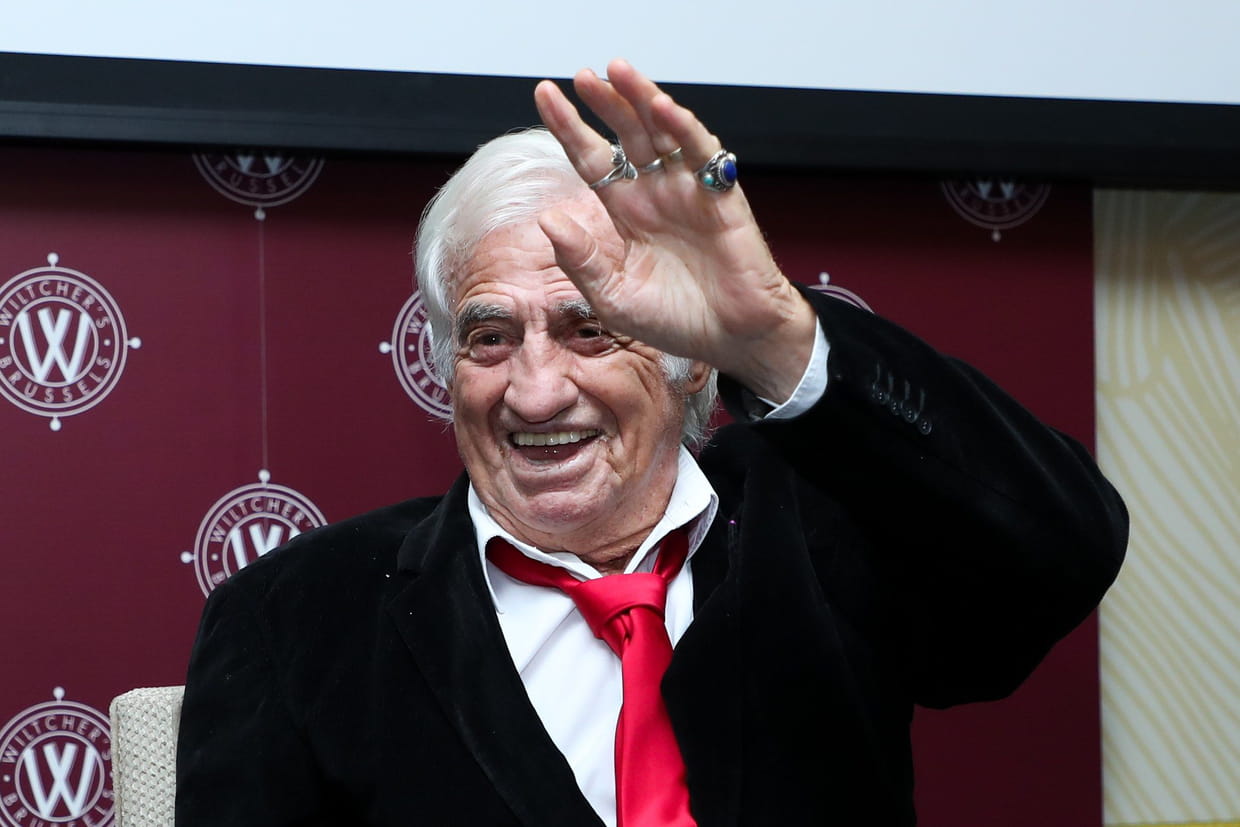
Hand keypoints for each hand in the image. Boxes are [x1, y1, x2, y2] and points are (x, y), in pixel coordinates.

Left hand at [534, 58, 816, 402]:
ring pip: (662, 132)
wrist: (732, 340)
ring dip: (642, 100)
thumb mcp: (613, 298)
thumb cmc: (677, 321)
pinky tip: (662, 109)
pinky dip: (683, 128)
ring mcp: (688, 191)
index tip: (545, 94)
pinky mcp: (721, 196)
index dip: (569, 127)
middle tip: (583, 76)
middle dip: (605, 103)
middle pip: (626, 135)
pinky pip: (702, 153)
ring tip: (618, 72)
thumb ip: (581, 260)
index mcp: (626, 213)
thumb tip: (549, 220)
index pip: (592, 159)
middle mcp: (655, 194)